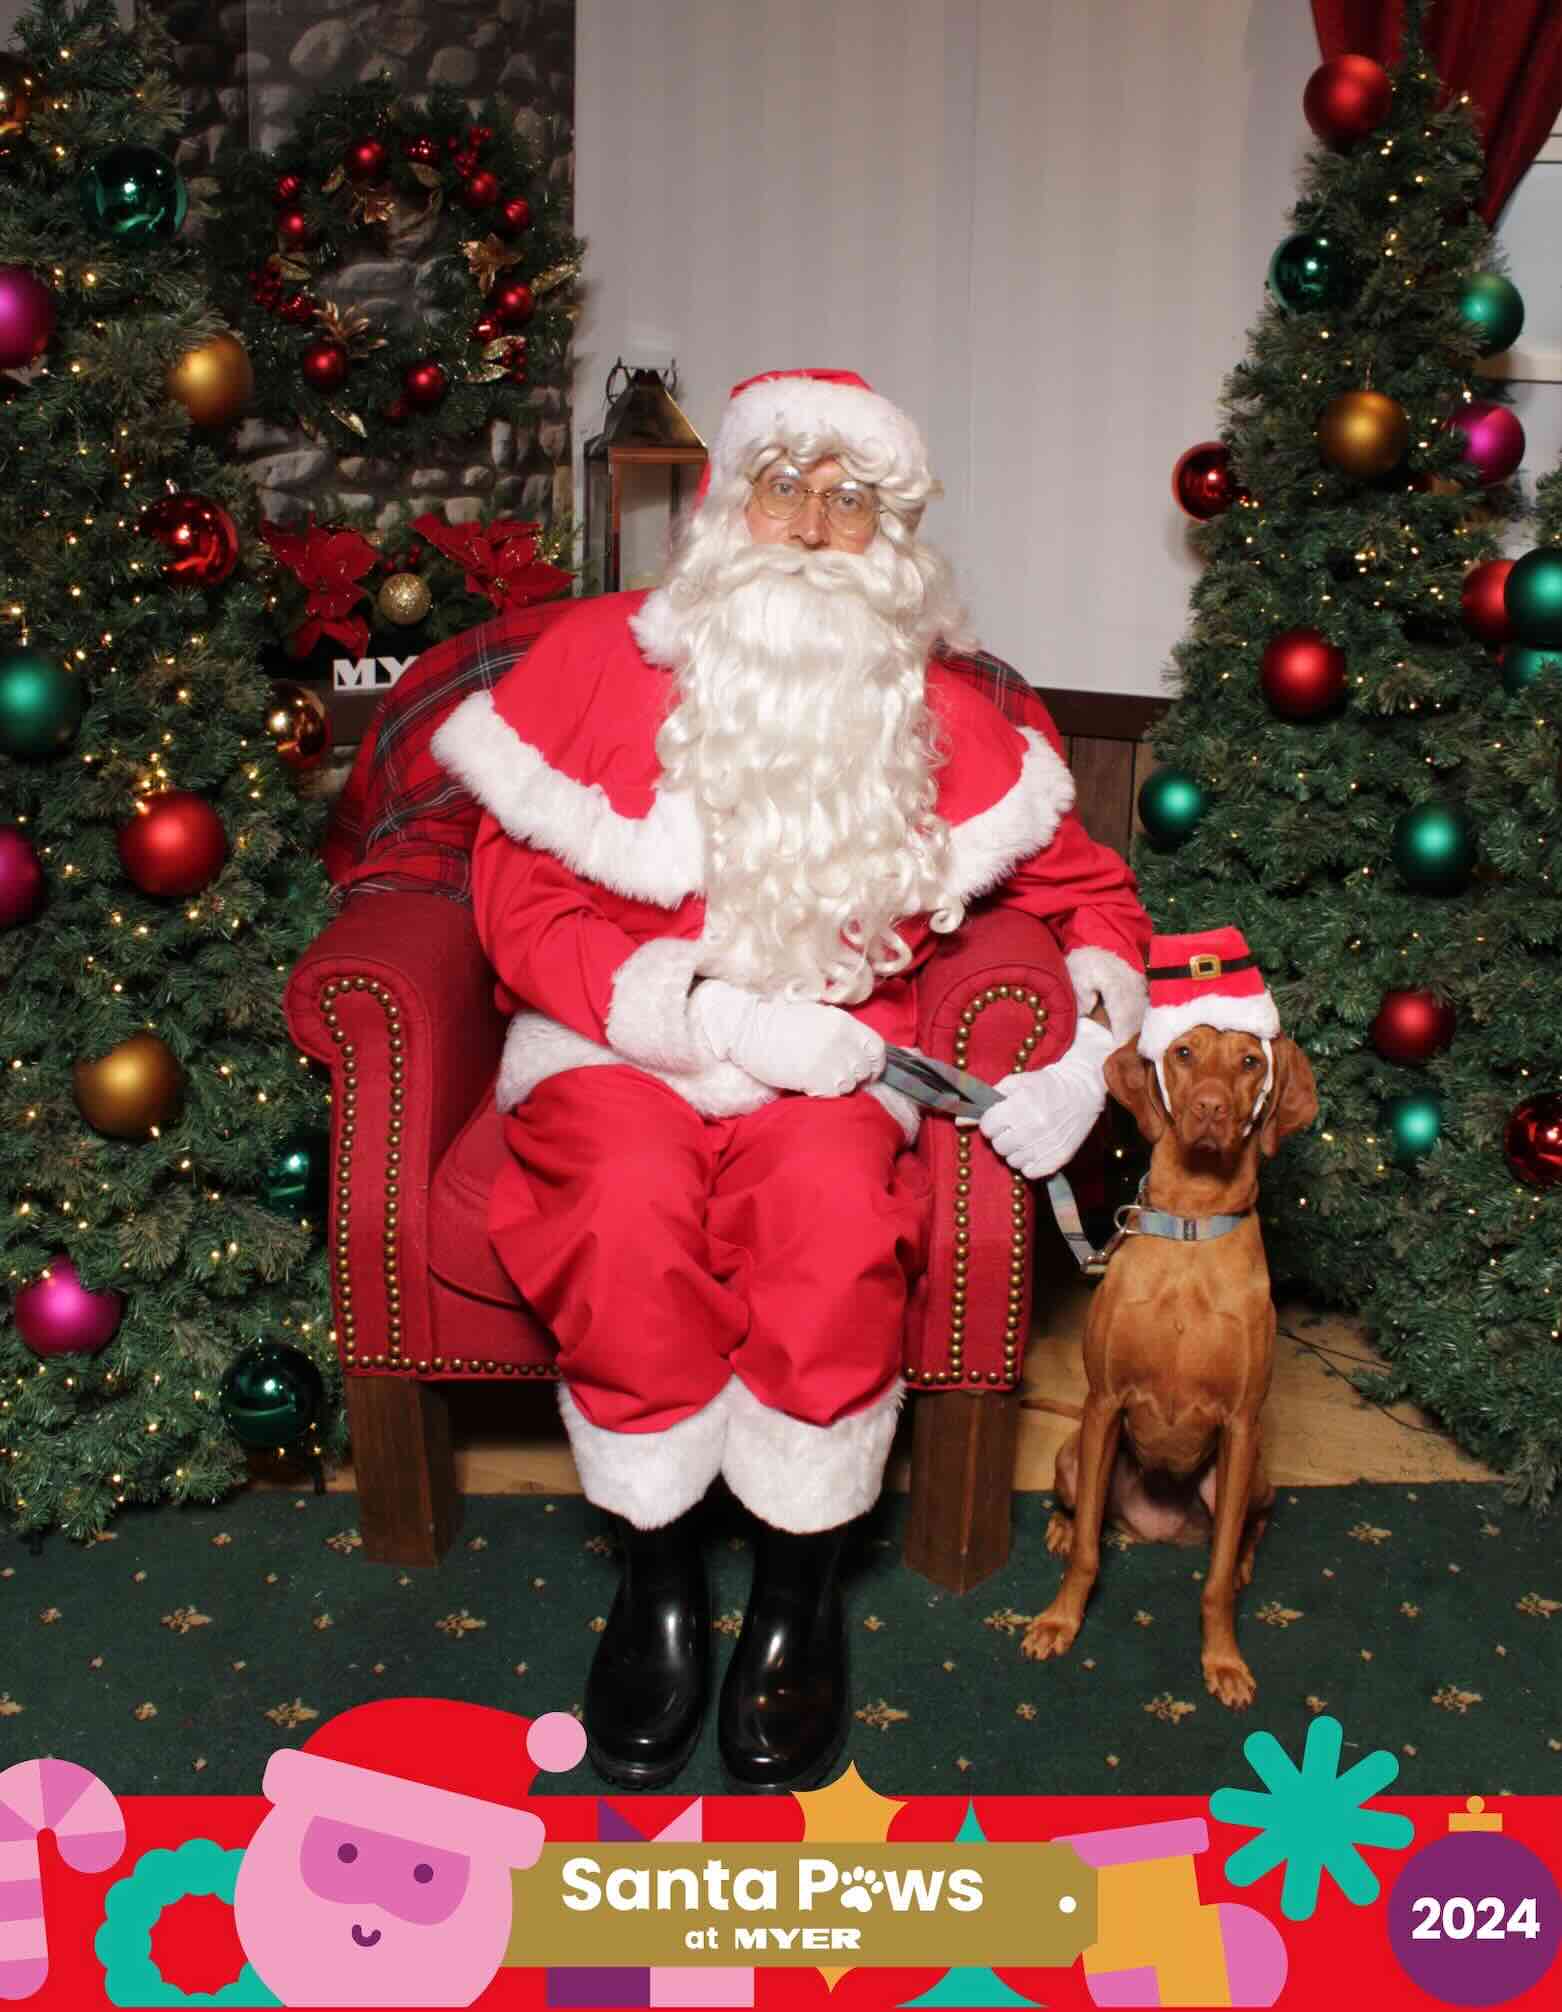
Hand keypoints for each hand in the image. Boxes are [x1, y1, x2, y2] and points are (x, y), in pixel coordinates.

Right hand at [690, 980, 884, 1096]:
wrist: (747, 1029)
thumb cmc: (777, 1023)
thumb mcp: (816, 1016)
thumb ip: (840, 1032)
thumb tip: (856, 1052)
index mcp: (843, 1022)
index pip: (877, 1048)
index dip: (874, 1063)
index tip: (865, 1070)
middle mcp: (841, 1039)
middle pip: (864, 1069)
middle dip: (854, 1076)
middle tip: (835, 1075)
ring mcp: (829, 1059)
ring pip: (850, 1084)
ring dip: (837, 1085)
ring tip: (817, 1077)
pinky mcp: (815, 1077)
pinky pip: (832, 1093)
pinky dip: (823, 1092)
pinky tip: (808, 1083)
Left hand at [978, 1018, 1115, 1178]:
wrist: (1082, 1089)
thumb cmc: (1045, 1084)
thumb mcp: (1014, 1083)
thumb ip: (986, 1101)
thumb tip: (959, 1121)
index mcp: (1022, 1105)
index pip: (988, 1126)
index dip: (991, 1121)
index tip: (1001, 1116)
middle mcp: (1035, 1127)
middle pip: (998, 1145)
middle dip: (1002, 1136)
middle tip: (1015, 1126)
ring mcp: (1048, 1145)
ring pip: (1012, 1161)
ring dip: (1015, 1150)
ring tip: (1027, 1136)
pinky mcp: (1059, 1158)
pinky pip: (1029, 1172)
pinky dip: (1029, 1163)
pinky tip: (1036, 1148)